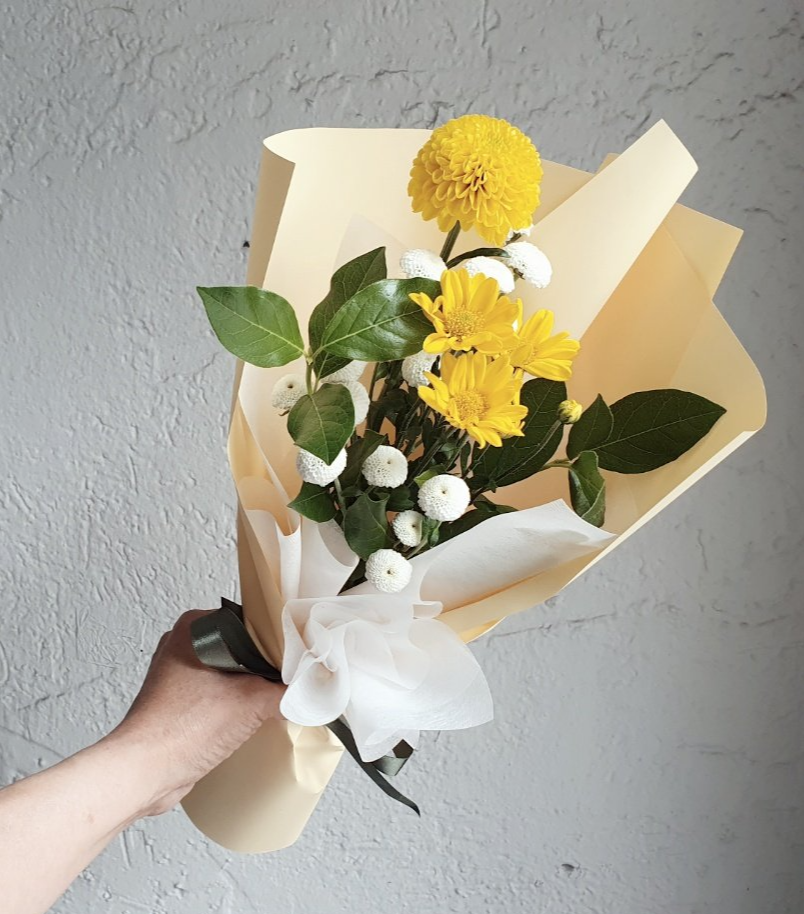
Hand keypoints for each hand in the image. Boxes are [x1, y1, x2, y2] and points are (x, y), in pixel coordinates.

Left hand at [105, 610, 283, 815]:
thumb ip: (286, 692)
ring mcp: (180, 675)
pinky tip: (256, 718)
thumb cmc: (178, 730)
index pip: (252, 621)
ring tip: (276, 698)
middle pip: (244, 647)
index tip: (302, 653)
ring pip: (233, 672)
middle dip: (269, 666)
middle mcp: (183, 646)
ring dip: (254, 686)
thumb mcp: (250, 702)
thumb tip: (310, 691)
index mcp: (194, 628)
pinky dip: (239, 704)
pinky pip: (221, 694)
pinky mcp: (182, 702)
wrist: (144, 774)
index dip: (280, 639)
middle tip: (293, 677)